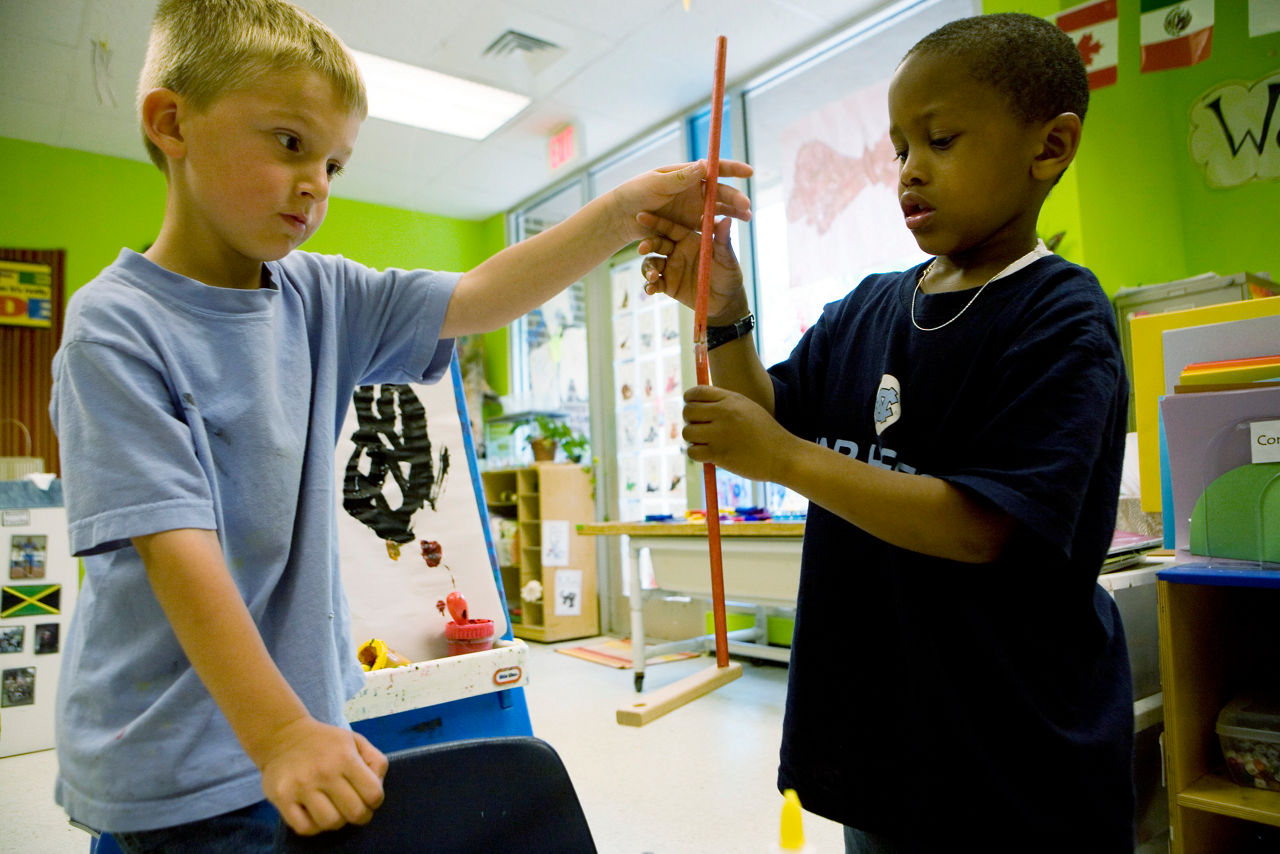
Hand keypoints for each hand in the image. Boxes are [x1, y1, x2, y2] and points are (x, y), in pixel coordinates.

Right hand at [257, 716, 388, 835]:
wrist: (283, 734)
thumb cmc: (326, 742)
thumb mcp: (356, 741)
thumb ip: (375, 761)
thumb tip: (377, 787)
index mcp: (345, 757)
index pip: (373, 794)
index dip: (375, 800)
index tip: (367, 796)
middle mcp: (324, 772)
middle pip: (354, 813)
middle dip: (360, 814)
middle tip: (353, 807)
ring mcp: (301, 786)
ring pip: (330, 823)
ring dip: (337, 821)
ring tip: (334, 809)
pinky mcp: (282, 798)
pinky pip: (305, 828)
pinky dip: (314, 826)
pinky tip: (315, 813)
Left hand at [612, 159, 752, 243]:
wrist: (622, 217)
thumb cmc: (635, 193)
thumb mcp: (656, 183)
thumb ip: (680, 178)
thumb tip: (704, 165)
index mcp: (687, 175)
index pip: (715, 169)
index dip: (733, 169)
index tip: (749, 172)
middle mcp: (694, 191)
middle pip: (721, 193)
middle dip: (736, 198)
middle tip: (747, 207)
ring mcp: (693, 209)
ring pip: (719, 210)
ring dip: (734, 214)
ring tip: (747, 218)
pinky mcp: (689, 227)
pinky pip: (708, 228)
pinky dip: (720, 230)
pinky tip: (730, 233)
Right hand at [636, 213, 747, 322]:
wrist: (725, 301)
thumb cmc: (729, 275)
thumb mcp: (727, 257)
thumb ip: (723, 239)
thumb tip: (727, 219)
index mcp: (688, 239)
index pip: (670, 228)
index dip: (656, 222)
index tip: (641, 216)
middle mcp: (676, 251)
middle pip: (656, 244)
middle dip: (647, 244)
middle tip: (642, 248)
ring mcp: (670, 268)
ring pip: (651, 263)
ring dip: (647, 268)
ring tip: (653, 276)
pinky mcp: (667, 286)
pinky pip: (653, 284)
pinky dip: (649, 286)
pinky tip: (651, 290)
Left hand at [683, 384, 791, 481]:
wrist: (783, 456)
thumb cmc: (765, 433)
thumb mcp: (748, 409)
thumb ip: (724, 404)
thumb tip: (694, 405)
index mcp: (731, 399)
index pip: (696, 392)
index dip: (689, 400)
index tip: (693, 409)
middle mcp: (724, 413)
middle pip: (687, 411)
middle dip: (691, 421)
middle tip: (700, 429)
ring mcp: (720, 434)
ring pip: (687, 432)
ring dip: (693, 439)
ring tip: (706, 443)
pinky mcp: (718, 454)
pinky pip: (692, 452)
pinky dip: (698, 454)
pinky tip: (709, 455)